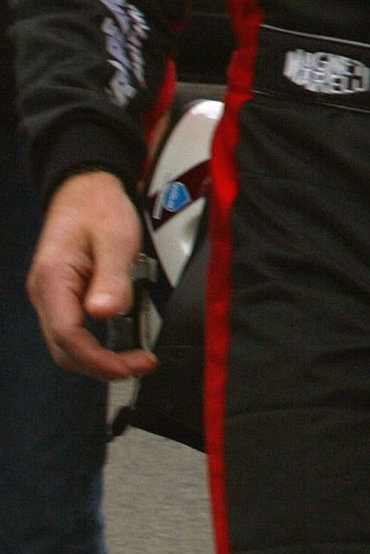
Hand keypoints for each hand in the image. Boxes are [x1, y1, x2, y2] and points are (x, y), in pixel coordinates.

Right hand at [28, 169, 155, 380]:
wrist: (86, 187)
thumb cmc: (98, 206)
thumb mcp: (116, 237)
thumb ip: (112, 275)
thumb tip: (106, 313)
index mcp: (53, 280)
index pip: (68, 337)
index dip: (99, 360)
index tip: (131, 365)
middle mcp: (45, 292)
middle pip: (65, 349)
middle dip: (101, 365)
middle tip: (139, 365)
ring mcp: (51, 295)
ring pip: (68, 343)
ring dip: (99, 356)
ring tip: (134, 357)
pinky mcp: (63, 295)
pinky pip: (74, 329)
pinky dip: (96, 342)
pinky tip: (119, 340)